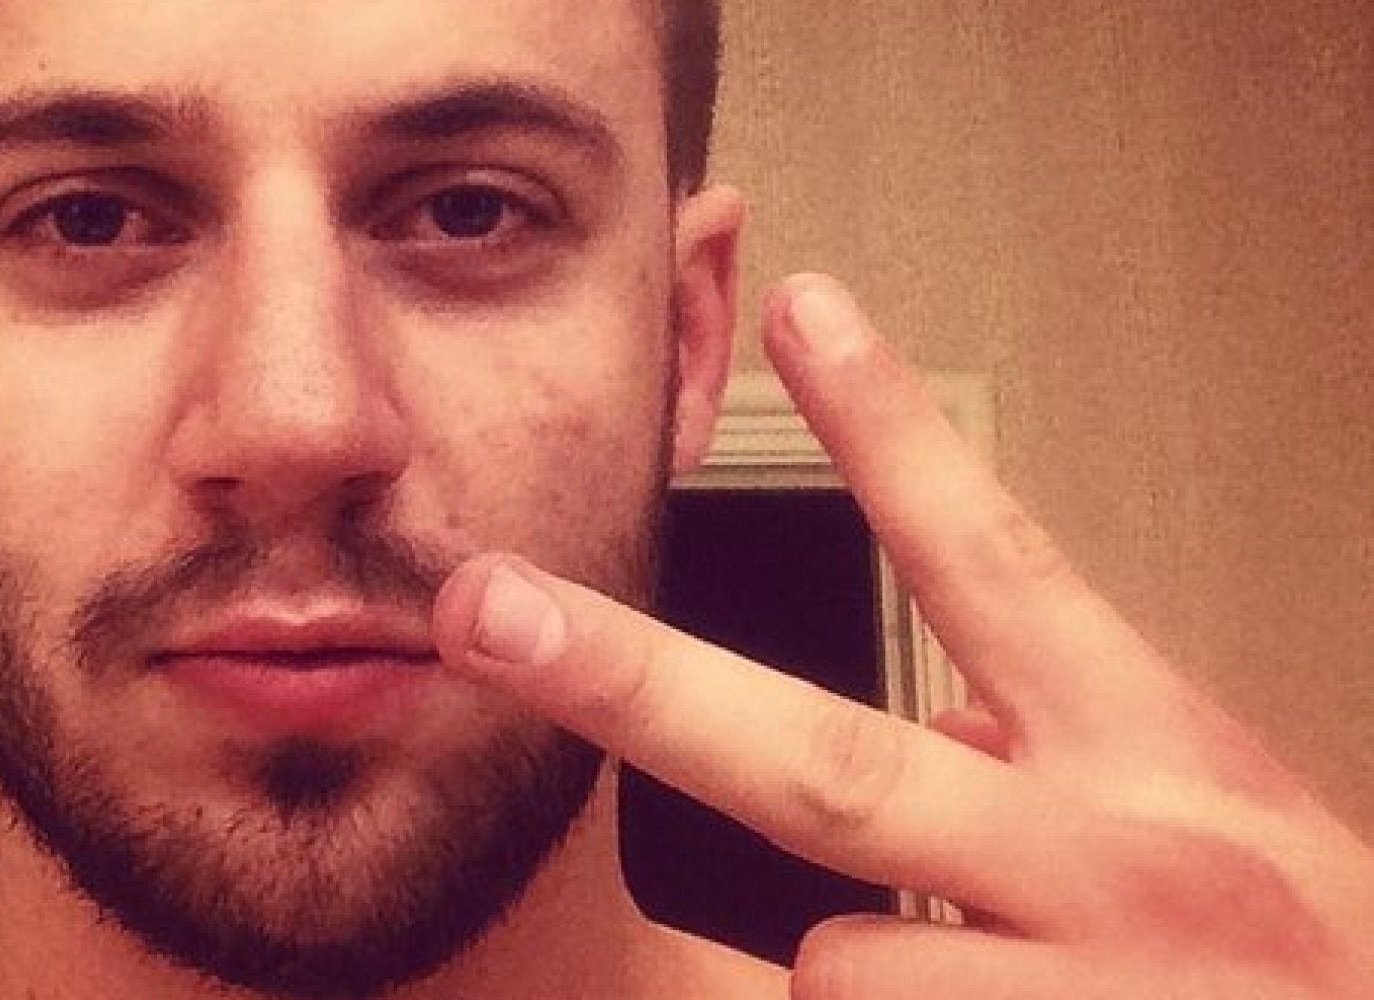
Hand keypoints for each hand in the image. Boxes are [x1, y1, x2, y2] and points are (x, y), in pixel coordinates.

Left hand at [431, 274, 1373, 997]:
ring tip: (985, 972)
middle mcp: (1110, 862)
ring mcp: (1077, 992)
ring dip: (870, 962)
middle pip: (827, 763)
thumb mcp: (1209, 812)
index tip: (802, 310)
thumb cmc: (1292, 953)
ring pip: (840, 958)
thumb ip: (1056, 740)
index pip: (999, 560)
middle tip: (488, 609)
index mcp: (1151, 752)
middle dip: (633, 684)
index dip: (891, 433)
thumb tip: (934, 710)